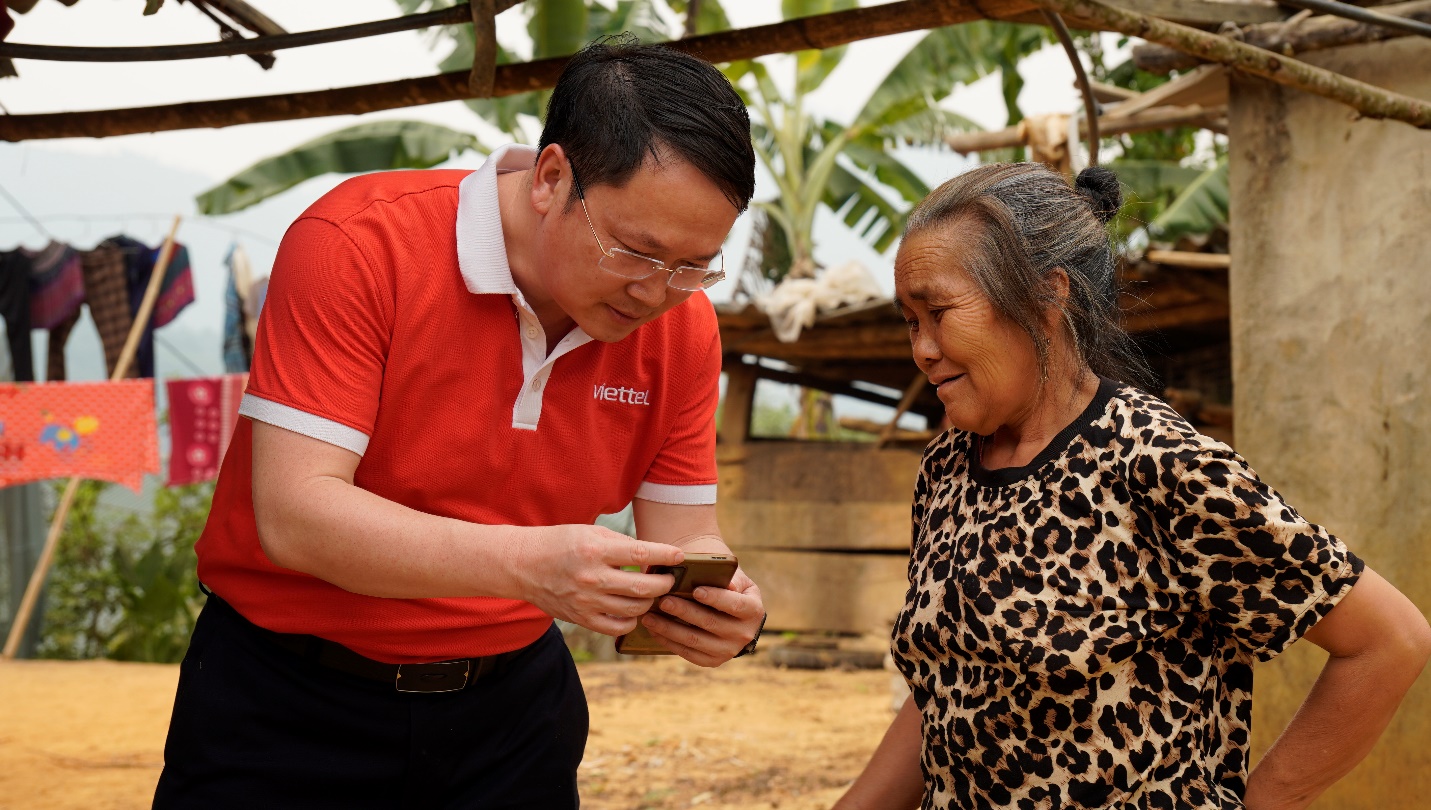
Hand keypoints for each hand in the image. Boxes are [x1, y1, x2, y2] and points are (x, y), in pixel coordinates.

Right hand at [509, 524, 683, 635]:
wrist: (524, 565)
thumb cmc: (561, 543)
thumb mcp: (591, 532)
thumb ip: (621, 544)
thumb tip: (652, 556)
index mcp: (595, 550)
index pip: (641, 553)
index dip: (666, 555)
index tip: (680, 555)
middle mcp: (592, 577)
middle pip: (643, 588)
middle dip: (664, 584)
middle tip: (669, 579)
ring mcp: (586, 601)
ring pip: (634, 609)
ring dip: (650, 602)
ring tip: (652, 593)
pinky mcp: (581, 618)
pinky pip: (617, 627)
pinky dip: (632, 620)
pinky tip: (633, 610)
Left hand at [639, 567, 763, 666]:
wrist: (734, 614)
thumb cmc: (731, 589)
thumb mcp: (737, 579)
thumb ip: (730, 578)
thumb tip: (727, 583)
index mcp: (753, 611)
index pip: (735, 605)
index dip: (716, 598)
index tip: (696, 590)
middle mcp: (744, 634)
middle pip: (710, 623)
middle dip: (684, 612)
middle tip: (663, 601)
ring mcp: (728, 651)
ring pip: (694, 640)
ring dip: (669, 628)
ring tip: (649, 616)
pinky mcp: (712, 661)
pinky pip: (687, 652)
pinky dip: (668, 641)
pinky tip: (654, 630)